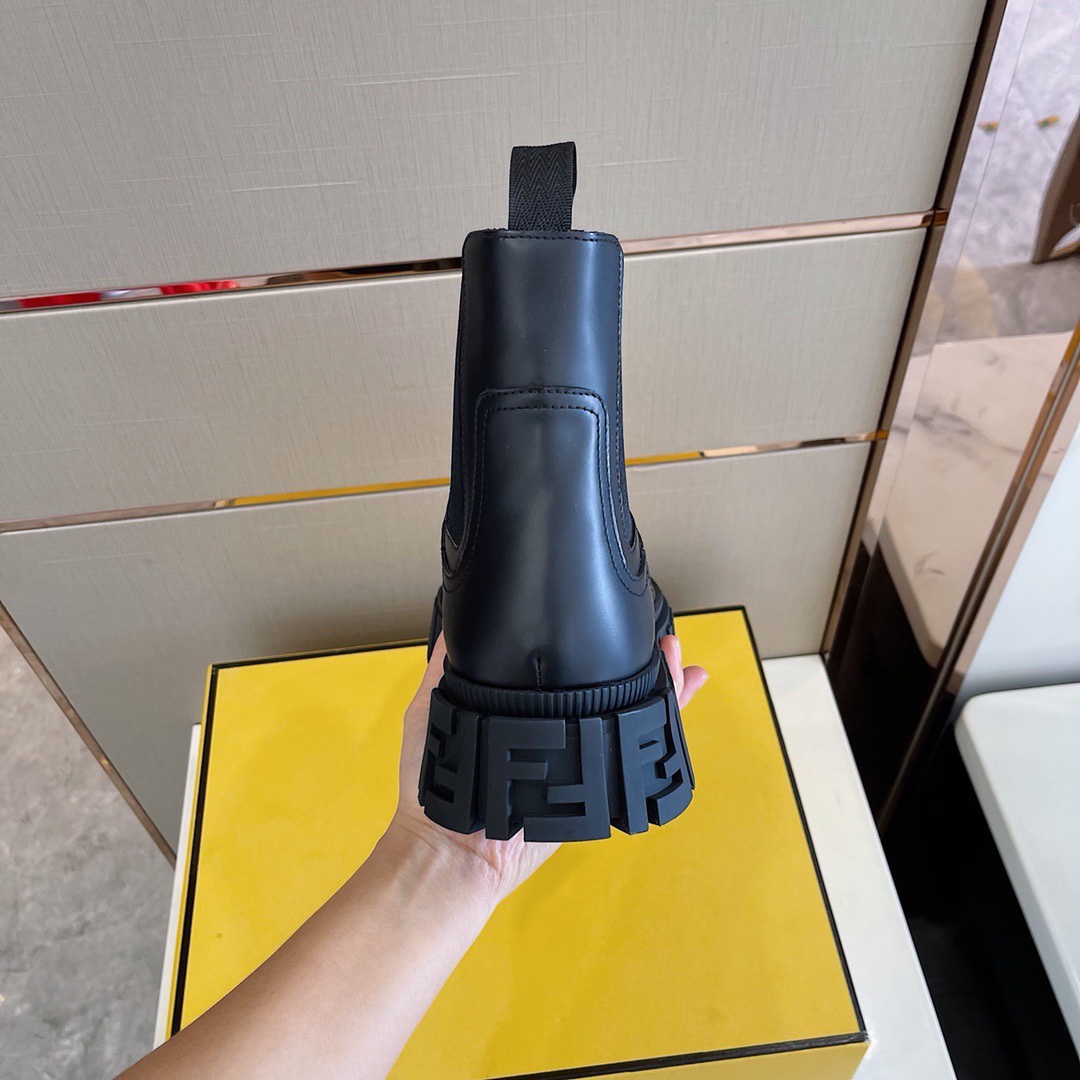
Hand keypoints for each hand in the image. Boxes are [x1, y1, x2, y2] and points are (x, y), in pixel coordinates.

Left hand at [387, 633, 706, 911]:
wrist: (452, 848)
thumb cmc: (436, 778)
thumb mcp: (435, 708)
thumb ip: (446, 668)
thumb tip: (456, 616)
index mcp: (526, 711)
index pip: (570, 671)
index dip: (595, 644)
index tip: (615, 614)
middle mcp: (559, 730)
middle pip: (609, 691)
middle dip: (640, 665)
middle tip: (665, 639)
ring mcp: (582, 756)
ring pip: (631, 716)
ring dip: (664, 685)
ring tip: (683, 658)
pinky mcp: (599, 782)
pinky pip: (638, 750)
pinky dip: (668, 720)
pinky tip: (688, 688)